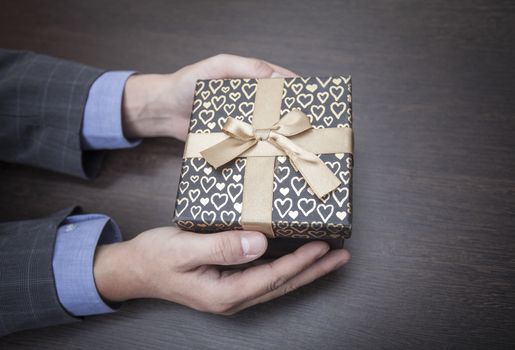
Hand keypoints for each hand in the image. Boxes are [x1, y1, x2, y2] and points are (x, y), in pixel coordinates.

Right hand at [93, 228, 349, 314]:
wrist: (134, 270)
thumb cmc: (155, 257)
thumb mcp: (184, 248)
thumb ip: (222, 247)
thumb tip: (259, 244)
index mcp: (224, 293)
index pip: (272, 277)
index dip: (300, 262)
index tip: (323, 247)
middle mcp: (232, 298)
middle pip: (282, 285)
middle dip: (314, 270)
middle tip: (342, 257)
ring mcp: (231, 294)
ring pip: (276, 283)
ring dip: (305, 270)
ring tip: (330, 258)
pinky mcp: (228, 283)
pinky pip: (264, 277)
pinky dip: (286, 267)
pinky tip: (297, 258)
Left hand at [121, 54, 296, 140]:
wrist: (161, 111)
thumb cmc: (186, 83)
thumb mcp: (216, 68)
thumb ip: (245, 68)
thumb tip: (277, 76)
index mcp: (248, 81)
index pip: (279, 83)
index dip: (295, 91)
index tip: (311, 100)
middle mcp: (247, 102)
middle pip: (275, 110)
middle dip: (289, 118)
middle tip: (305, 129)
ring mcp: (239, 123)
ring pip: (264, 131)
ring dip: (275, 138)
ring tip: (291, 147)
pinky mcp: (229, 141)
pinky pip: (247, 146)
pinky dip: (256, 151)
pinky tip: (266, 158)